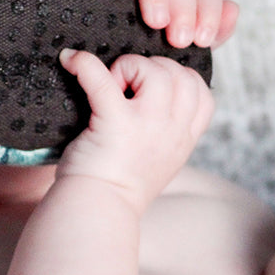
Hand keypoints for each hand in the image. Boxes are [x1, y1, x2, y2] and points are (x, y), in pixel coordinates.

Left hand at [56, 49, 214, 212]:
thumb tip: (151, 107)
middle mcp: (172, 130)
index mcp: (183, 140)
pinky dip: (86, 65)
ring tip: (108, 87)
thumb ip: (163, 134)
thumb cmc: (114, 189)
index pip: (202, 93)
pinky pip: (102, 79)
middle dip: (151, 69)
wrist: (94, 212)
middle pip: (180, 74)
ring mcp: (146, 125)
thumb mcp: (156, 163)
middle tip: (122, 89)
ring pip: (154, 70)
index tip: (151, 89)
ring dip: (128, 67)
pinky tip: (71, 61)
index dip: (179, 79)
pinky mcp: (114, 122)